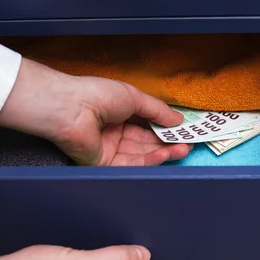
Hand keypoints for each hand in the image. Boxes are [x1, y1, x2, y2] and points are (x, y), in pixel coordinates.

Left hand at [0, 58, 191, 164]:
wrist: (70, 109)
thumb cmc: (98, 95)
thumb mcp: (134, 97)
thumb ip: (157, 110)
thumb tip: (179, 119)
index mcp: (119, 113)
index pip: (147, 123)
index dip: (166, 127)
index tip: (184, 129)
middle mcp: (115, 132)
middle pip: (147, 141)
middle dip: (169, 142)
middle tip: (189, 142)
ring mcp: (111, 149)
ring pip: (143, 154)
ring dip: (164, 152)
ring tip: (184, 149)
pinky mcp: (107, 164)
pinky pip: (132, 164)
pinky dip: (151, 159)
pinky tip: (165, 154)